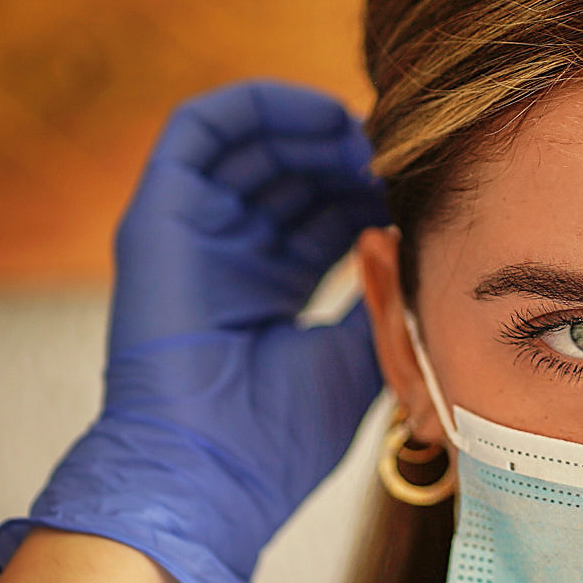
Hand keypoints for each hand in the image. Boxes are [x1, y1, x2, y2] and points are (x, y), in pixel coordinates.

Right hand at [0, 81, 388, 582]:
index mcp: (272, 289)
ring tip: (374, 133)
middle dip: (351, 152)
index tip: (425, 177)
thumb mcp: (359, 352)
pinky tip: (325, 120)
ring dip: (316, 126)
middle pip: (294, 170)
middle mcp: (230, 254)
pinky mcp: (157, 215)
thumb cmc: (283, 436)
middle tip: (407, 147)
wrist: (212, 476)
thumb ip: (386, 293)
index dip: (373, 185)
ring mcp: (192, 232)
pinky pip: (199, 128)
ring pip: (255, 141)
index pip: (324, 210)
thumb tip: (418, 235)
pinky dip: (261, 106)